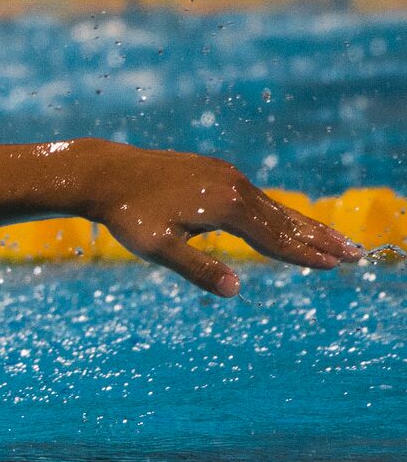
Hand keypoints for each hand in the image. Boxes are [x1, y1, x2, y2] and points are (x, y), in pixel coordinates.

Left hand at [79, 142, 362, 296]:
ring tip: (332, 239)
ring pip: (271, 206)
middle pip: (284, 219)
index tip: (335, 267)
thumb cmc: (128, 215)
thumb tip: (235, 290)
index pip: (273, 237)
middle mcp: (233, 184)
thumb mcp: (158, 249)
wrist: (105, 174)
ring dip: (303, 224)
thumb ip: (198, 269)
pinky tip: (284, 223)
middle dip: (319, 238)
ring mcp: (224, 174)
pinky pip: (254, 197)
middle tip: (356, 254)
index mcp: (226, 205)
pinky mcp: (213, 171)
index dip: (303, 255)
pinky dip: (276, 212)